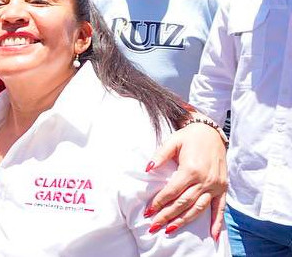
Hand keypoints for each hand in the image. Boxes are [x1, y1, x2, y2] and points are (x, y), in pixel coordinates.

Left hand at [144, 123, 226, 238]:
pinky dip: (217, 223)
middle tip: (153, 226)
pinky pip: (220, 208)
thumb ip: (160, 155)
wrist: (211, 132)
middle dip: (167, 216)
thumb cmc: (189, 137)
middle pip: (183, 203)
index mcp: (191, 170)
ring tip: (170, 229)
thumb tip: (147, 168)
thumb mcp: (172, 141)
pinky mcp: (222, 188)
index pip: (172, 192)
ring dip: (184, 221)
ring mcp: (215, 186)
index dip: (159, 202)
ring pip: (198, 209)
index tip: (148, 212)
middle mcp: (204, 180)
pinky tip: (212, 236)